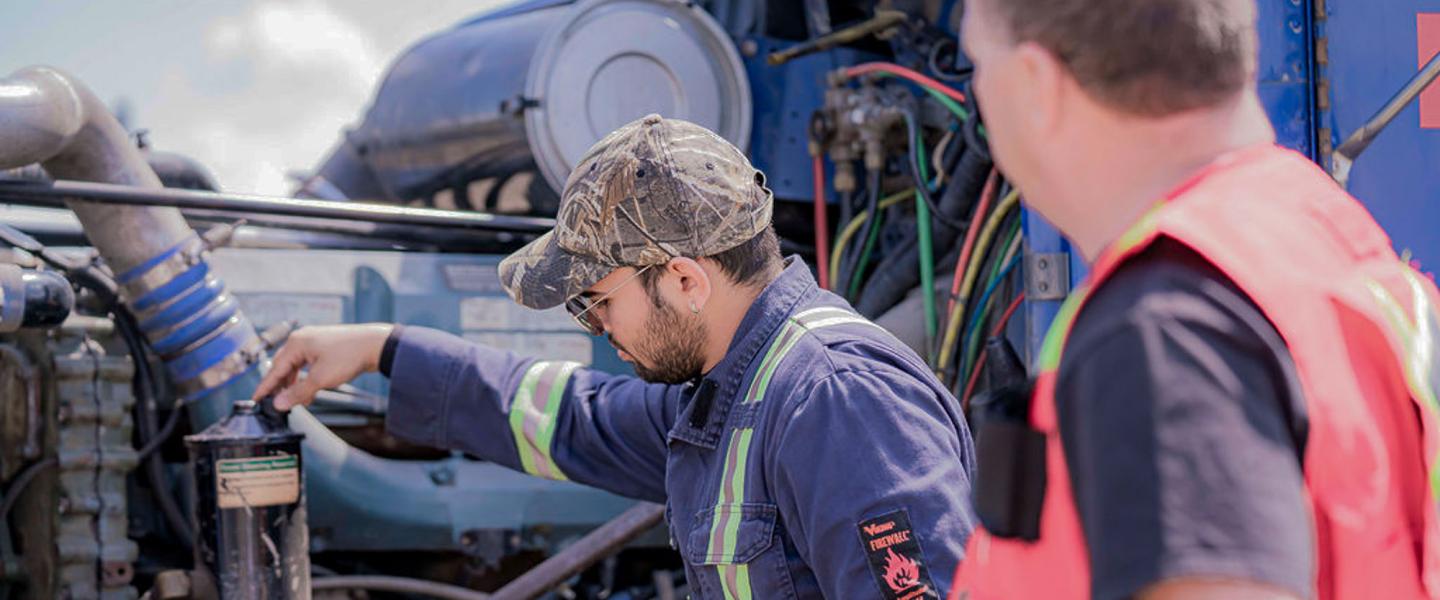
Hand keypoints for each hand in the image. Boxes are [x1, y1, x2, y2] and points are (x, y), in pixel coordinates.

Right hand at [253, 324, 393, 410]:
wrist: (376, 345)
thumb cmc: (349, 356)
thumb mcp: (320, 379)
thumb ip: (298, 392)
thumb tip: (279, 403)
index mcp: (296, 343)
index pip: (275, 369)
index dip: (266, 387)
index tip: (256, 399)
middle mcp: (302, 339)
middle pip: (284, 367)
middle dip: (281, 386)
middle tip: (277, 403)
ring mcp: (315, 341)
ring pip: (297, 367)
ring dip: (296, 384)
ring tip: (298, 400)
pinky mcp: (326, 346)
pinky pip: (309, 364)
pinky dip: (307, 378)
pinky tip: (311, 391)